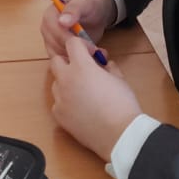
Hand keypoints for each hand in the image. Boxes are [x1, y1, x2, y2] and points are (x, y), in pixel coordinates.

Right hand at [39, 0, 114, 57]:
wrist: (95, 14)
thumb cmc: (88, 5)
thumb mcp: (84, 3)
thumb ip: (73, 10)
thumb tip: (62, 21)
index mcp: (49, 15)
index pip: (52, 30)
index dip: (67, 38)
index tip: (84, 42)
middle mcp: (47, 30)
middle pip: (53, 45)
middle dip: (72, 49)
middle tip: (92, 50)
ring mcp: (52, 41)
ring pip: (58, 56)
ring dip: (76, 57)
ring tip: (94, 53)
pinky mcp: (60, 51)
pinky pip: (65, 61)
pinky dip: (78, 61)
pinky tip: (92, 57)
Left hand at [49, 35, 142, 160]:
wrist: (120, 134)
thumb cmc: (123, 104)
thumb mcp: (119, 79)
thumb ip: (108, 66)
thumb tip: (103, 63)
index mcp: (81, 67)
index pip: (72, 44)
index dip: (82, 45)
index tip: (92, 54)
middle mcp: (65, 80)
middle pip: (56, 60)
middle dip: (68, 61)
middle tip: (83, 70)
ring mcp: (59, 98)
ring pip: (56, 82)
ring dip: (66, 82)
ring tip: (83, 92)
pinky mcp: (58, 115)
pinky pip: (58, 102)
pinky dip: (66, 101)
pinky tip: (80, 109)